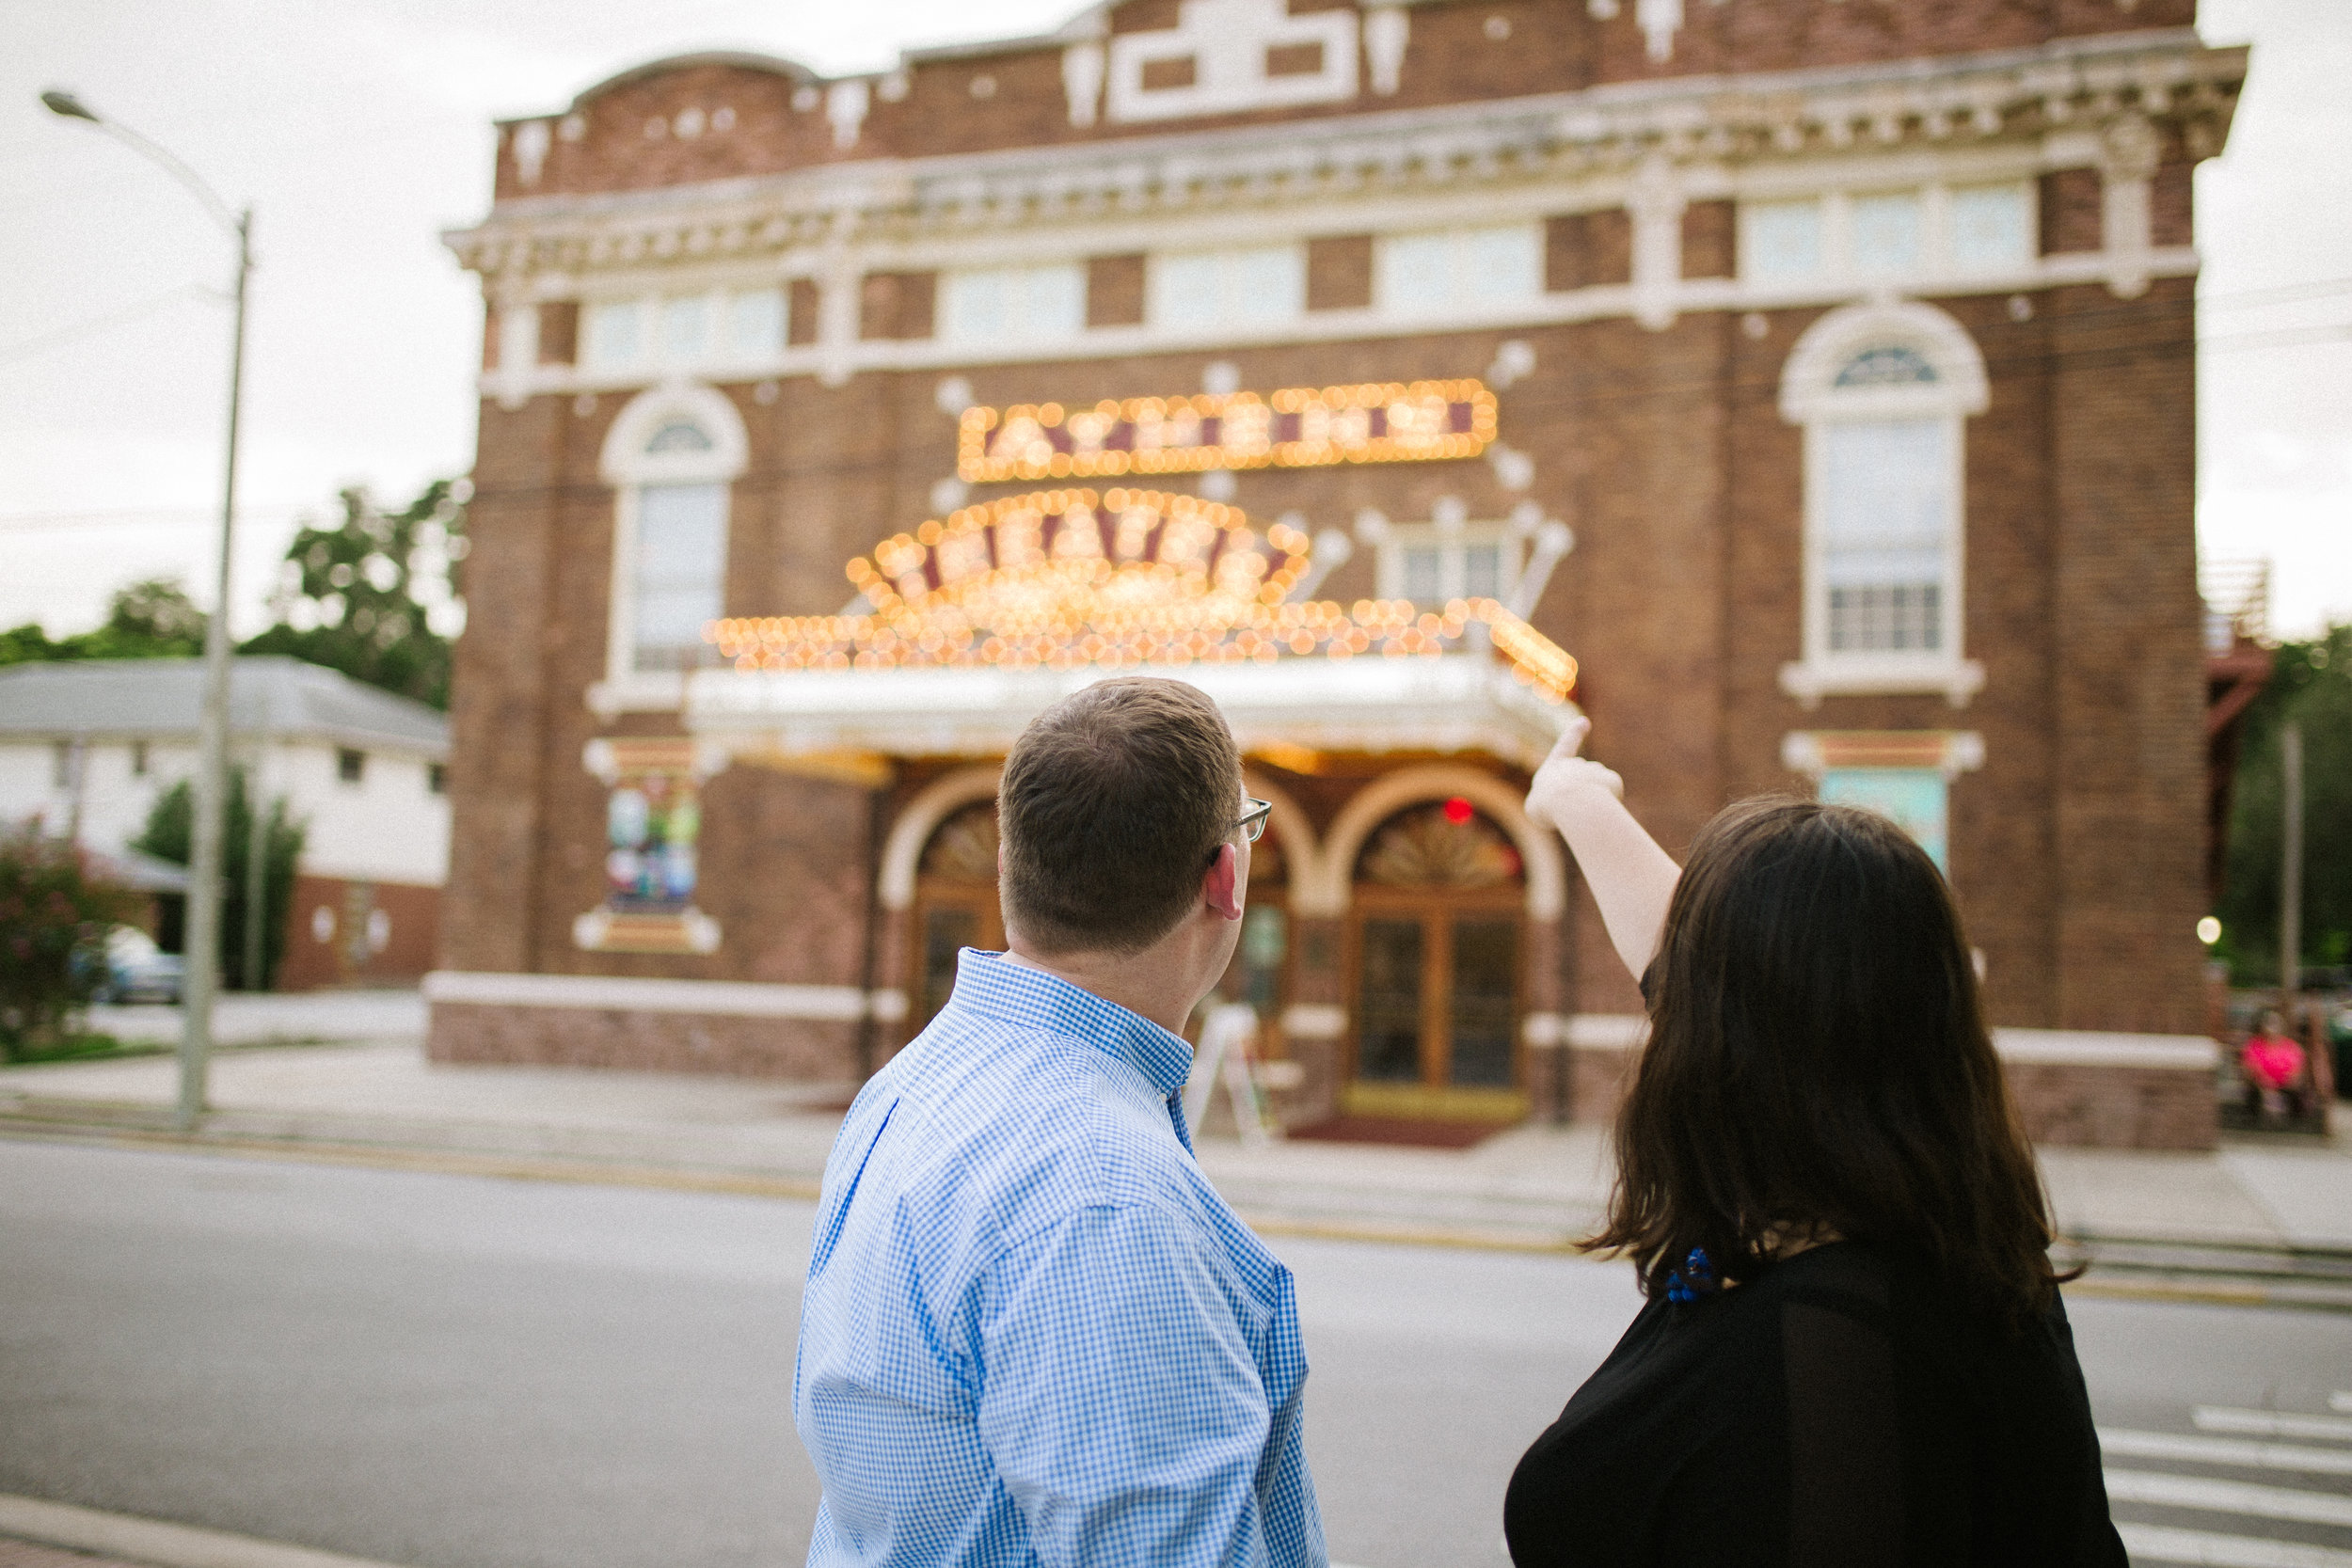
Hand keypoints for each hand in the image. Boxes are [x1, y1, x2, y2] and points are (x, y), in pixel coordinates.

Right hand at [1525, 716, 1622, 830]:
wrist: (1571, 802)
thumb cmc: (1548, 805)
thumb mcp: (1537, 807)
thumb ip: (1549, 803)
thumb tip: (1562, 806)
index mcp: (1555, 766)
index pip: (1566, 746)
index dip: (1574, 734)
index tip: (1585, 722)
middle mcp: (1577, 764)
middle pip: (1583, 776)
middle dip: (1582, 790)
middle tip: (1574, 807)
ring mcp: (1595, 770)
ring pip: (1599, 786)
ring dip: (1594, 799)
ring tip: (1585, 812)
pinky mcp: (1612, 781)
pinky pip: (1613, 794)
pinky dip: (1608, 805)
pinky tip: (1600, 812)